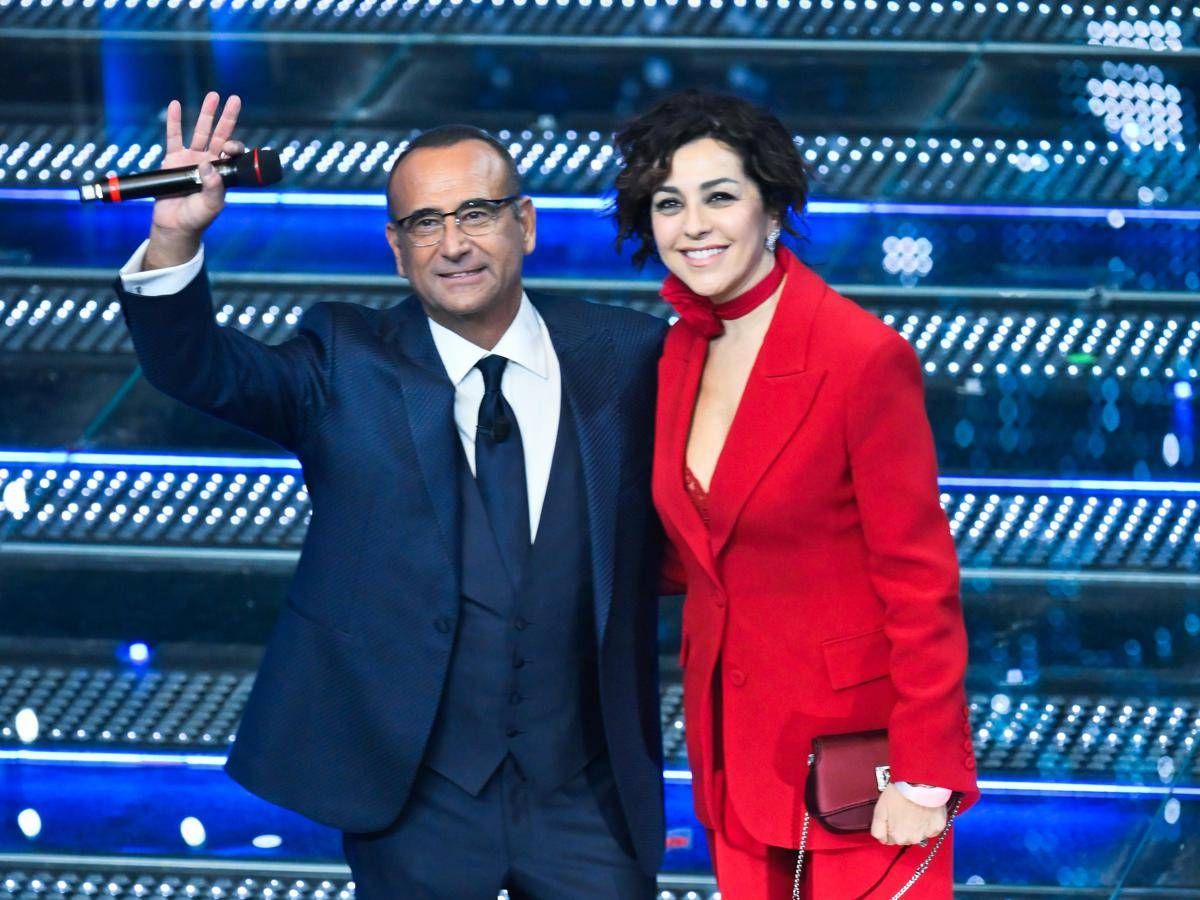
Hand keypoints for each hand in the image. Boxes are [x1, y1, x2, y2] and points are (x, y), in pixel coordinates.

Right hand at [144, 91, 243, 270]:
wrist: (175, 224)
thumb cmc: (197, 217)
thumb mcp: (211, 206)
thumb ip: (214, 188)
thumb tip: (209, 166)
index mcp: (223, 172)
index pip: (232, 152)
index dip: (234, 145)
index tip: (229, 147)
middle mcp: (209, 161)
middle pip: (220, 134)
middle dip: (227, 117)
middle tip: (234, 99)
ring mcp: (191, 158)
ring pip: (200, 131)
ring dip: (206, 114)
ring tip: (213, 96)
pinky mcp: (173, 159)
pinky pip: (173, 136)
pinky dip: (173, 121)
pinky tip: (175, 105)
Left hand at [870, 783, 946, 846]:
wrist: (918, 784)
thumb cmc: (899, 794)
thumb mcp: (879, 811)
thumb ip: (878, 829)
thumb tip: (881, 839)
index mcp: (898, 837)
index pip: (891, 840)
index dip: (890, 827)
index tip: (892, 818)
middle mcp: (913, 839)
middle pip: (905, 837)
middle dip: (903, 827)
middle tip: (903, 811)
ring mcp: (926, 834)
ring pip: (918, 834)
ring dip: (916, 825)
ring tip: (914, 809)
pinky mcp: (938, 827)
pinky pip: (931, 829)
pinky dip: (928, 822)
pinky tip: (924, 811)